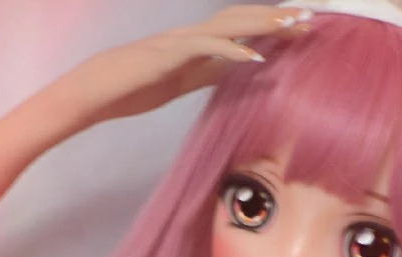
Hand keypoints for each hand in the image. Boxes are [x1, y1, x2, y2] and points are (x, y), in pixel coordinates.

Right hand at [53, 5, 313, 128]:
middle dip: (275, 19)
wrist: (92, 93)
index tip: (299, 29)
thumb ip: (207, 75)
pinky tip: (252, 57)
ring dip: (262, 25)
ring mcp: (178, 43)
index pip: (240, 31)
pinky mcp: (167, 55)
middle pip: (240, 21)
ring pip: (227, 26)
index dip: (270, 28)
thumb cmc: (130, 89)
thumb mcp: (179, 83)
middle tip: (309, 18)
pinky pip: (204, 49)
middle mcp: (190, 38)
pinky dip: (230, 51)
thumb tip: (235, 72)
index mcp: (194, 46)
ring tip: (292, 25)